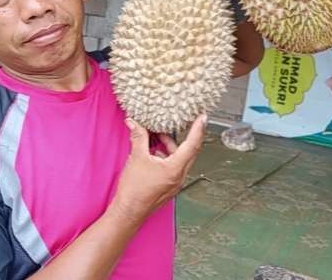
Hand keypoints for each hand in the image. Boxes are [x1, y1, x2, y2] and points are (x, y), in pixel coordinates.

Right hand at [106, 114, 206, 228]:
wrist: (128, 213)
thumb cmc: (134, 191)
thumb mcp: (136, 158)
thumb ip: (138, 138)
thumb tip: (135, 124)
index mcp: (176, 168)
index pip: (193, 144)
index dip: (198, 129)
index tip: (203, 118)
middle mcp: (179, 176)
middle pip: (189, 151)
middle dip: (183, 136)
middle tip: (182, 124)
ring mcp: (175, 183)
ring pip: (180, 159)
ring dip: (171, 147)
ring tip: (157, 138)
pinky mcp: (169, 186)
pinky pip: (174, 167)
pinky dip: (167, 157)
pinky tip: (154, 153)